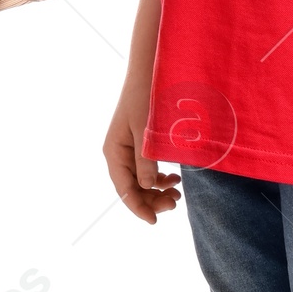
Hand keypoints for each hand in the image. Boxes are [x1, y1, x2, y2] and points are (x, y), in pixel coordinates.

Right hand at [103, 79, 181, 224]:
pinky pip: (147, 169)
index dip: (138, 208)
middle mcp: (118, 152)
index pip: (124, 189)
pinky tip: (175, 178)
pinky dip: (160, 177)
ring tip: (178, 193)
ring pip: (141, 180)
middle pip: (132, 188)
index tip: (155, 221)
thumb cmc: (147, 97)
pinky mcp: (140, 143)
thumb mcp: (147, 131)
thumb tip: (146, 187)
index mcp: (114, 151)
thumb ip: (146, 161)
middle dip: (151, 200)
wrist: (151, 70)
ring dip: (157, 191)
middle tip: (176, 203)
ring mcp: (129, 148)